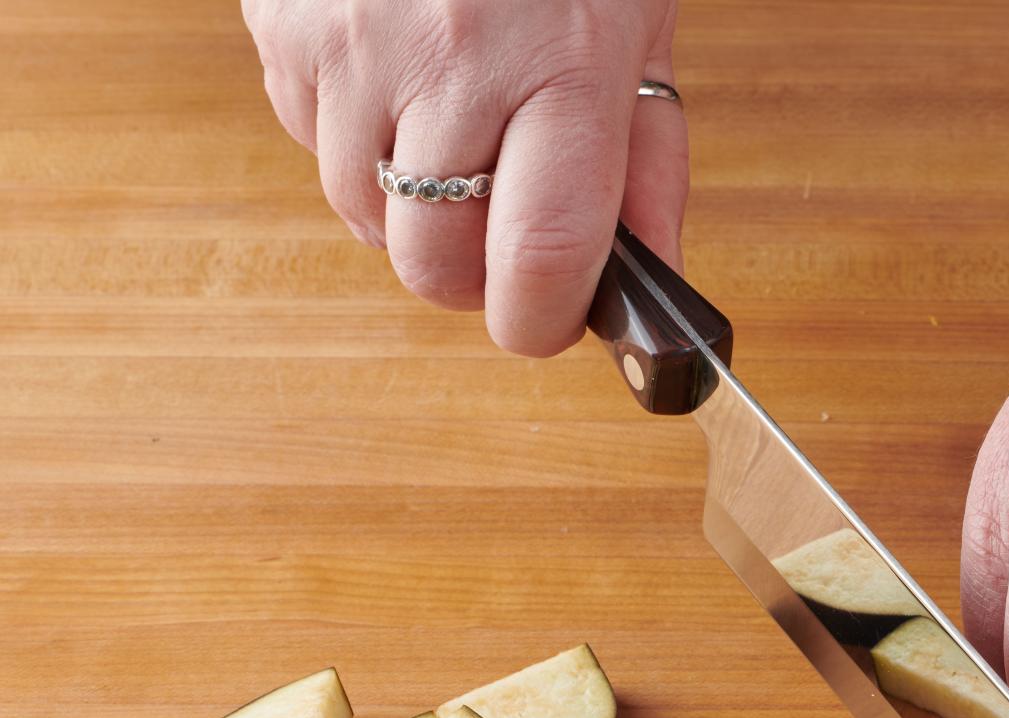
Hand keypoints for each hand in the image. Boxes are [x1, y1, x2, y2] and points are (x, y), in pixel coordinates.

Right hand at [242, 0, 685, 354]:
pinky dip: (352, 139)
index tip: (544, 324)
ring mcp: (355, 44)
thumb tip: (653, 283)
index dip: (538, 322)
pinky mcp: (283, 26)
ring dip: (407, 208)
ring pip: (361, 215)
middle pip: (433, 262)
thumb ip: (649, 164)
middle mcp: (454, 60)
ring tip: (451, 127)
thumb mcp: (635, 30)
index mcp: (563, 66)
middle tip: (498, 234)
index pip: (541, 255)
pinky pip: (308, 141)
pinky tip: (397, 76)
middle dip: (467, 277)